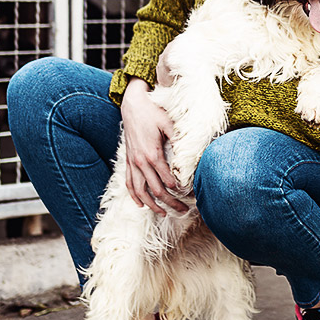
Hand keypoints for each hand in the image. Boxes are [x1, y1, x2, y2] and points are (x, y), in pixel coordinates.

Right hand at [119, 78, 186, 214]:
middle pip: (155, 190)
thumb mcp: (168, 123)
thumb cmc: (153, 112)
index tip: (191, 196)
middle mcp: (140, 162)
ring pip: (140, 191)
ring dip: (152, 205)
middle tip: (183, 211)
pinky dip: (134, 196)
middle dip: (170, 203)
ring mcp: (132, 163)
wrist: (132, 105)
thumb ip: (179, 138)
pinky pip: (129, 183)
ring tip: (164, 214)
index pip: (167, 180)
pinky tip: (141, 205)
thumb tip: (191, 153)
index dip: (180, 191)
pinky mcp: (128, 161)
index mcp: (152, 154)